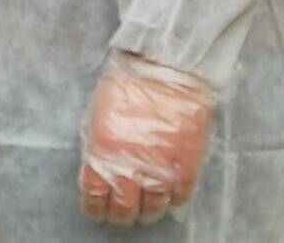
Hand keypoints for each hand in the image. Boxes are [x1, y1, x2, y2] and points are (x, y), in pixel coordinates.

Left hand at [78, 53, 213, 225]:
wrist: (165, 68)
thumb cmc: (126, 84)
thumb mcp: (97, 114)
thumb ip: (98, 146)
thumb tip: (97, 169)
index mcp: (103, 151)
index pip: (95, 196)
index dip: (95, 208)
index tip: (96, 212)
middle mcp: (131, 165)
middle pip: (126, 208)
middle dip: (121, 215)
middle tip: (121, 215)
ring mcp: (162, 166)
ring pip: (155, 206)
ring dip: (148, 212)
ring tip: (145, 211)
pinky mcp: (189, 163)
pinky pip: (181, 194)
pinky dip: (173, 201)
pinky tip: (168, 199)